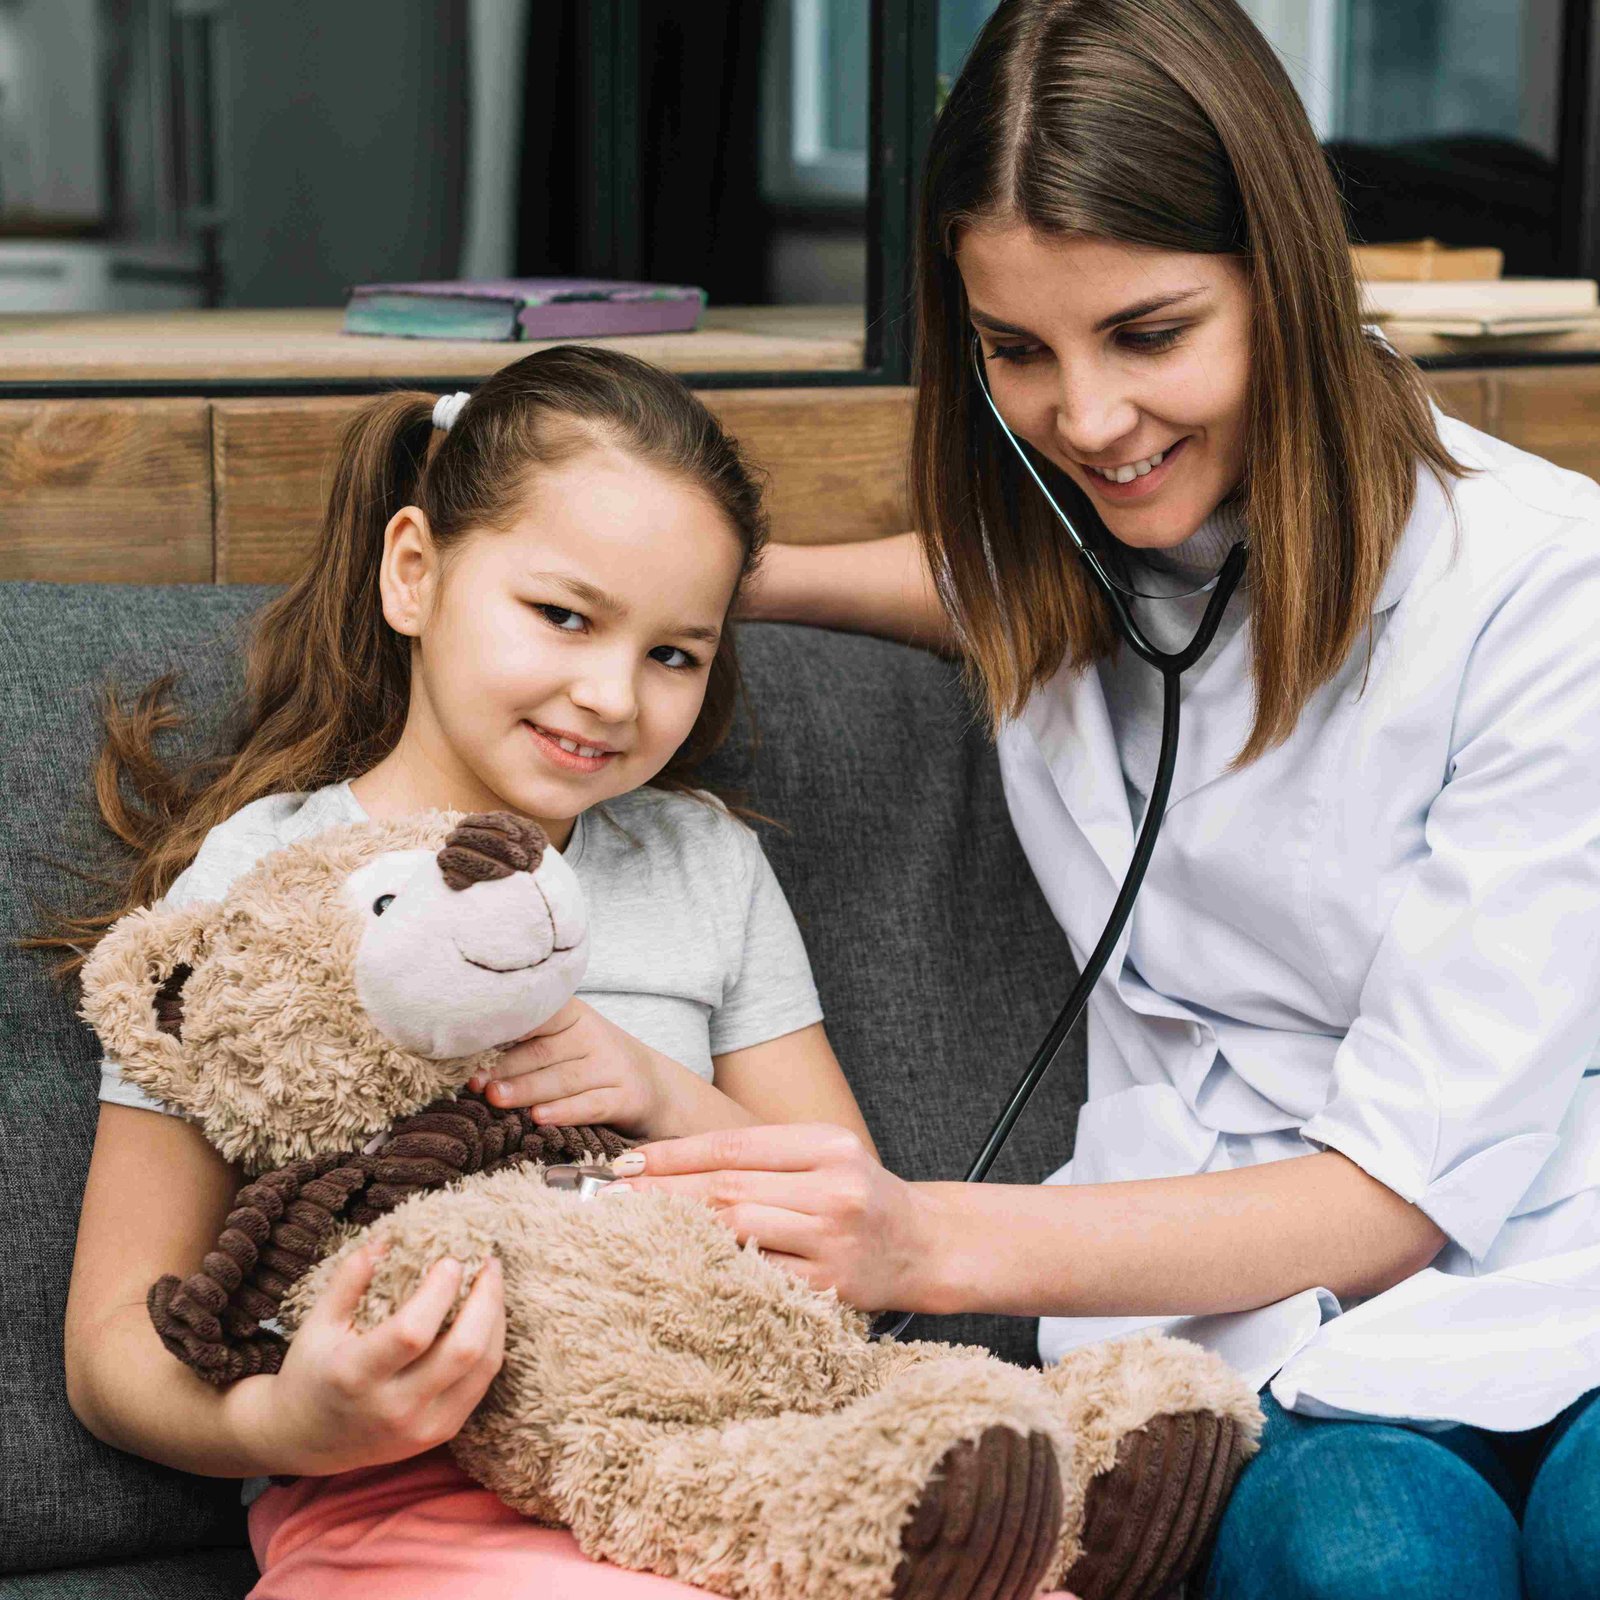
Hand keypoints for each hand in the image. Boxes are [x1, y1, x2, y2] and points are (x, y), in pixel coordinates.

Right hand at [230, 1240, 504, 1476]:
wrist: (307, 1441)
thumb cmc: (312, 1372)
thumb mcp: (317, 1323)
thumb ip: (350, 1279)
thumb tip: (388, 1236)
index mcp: (355, 1376)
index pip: (412, 1332)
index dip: (440, 1291)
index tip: (451, 1259)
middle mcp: (393, 1407)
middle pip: (462, 1351)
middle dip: (486, 1299)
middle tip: (489, 1262)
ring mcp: (422, 1426)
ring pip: (483, 1367)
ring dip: (496, 1318)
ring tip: (492, 1282)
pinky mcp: (441, 1432)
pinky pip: (482, 1384)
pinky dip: (491, 1344)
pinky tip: (487, 1316)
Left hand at [468, 998, 666, 1135]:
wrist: (654, 1085)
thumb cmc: (590, 1063)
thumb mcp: (564, 1042)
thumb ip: (525, 1045)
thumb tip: (463, 1055)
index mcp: (573, 1015)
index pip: (536, 1015)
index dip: (502, 1028)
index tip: (467, 1041)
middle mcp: (594, 1036)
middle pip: (544, 1052)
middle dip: (506, 1067)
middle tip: (473, 1081)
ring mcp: (613, 1066)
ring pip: (565, 1078)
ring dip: (527, 1089)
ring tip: (495, 1098)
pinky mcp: (627, 1097)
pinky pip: (593, 1104)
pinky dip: (565, 1111)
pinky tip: (540, 1117)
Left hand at [606, 1123, 940, 1311]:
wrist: (927, 1245)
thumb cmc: (861, 1195)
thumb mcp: (825, 1155)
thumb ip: (764, 1156)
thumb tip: (671, 1160)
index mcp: (829, 1145)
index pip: (735, 1144)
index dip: (675, 1154)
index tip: (627, 1162)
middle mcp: (834, 1188)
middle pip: (728, 1187)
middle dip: (661, 1192)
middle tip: (607, 1198)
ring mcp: (832, 1240)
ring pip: (737, 1230)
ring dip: (676, 1230)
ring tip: (631, 1229)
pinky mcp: (830, 1286)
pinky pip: (757, 1275)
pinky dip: (713, 1268)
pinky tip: (678, 1266)